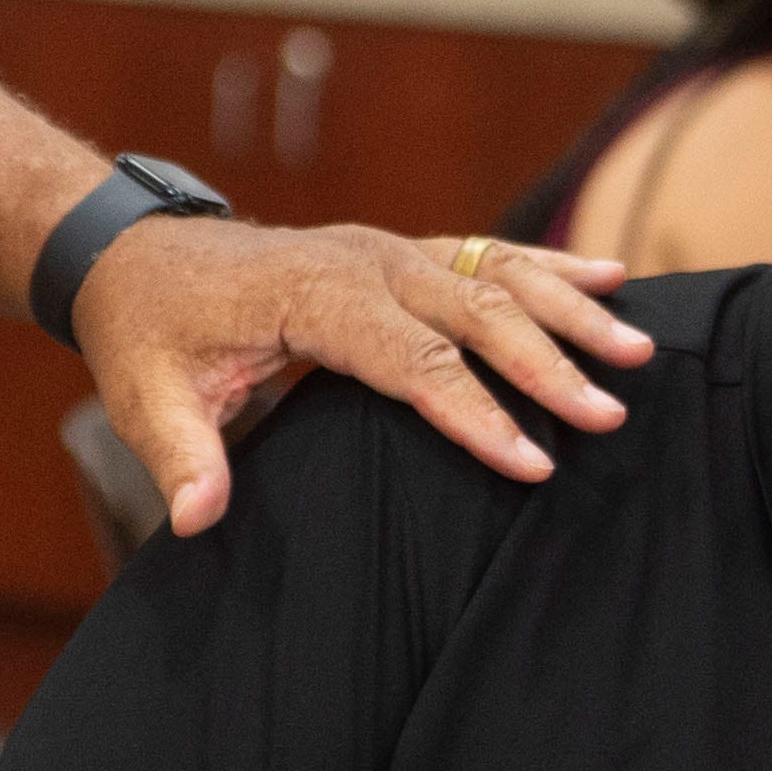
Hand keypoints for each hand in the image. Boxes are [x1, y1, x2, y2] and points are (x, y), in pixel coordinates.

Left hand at [74, 221, 650, 533]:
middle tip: (612, 414)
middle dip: (544, 364)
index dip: (470, 412)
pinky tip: (614, 279)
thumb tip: (199, 520)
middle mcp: (360, 261)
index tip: (530, 461)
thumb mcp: (148, 397)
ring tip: (640, 349)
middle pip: (470, 311)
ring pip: (492, 275)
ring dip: (567, 309)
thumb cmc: (146, 333)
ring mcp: (383, 249)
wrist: (131, 253)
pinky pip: (483, 256)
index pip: (406, 359)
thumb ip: (182, 457)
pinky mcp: (394, 252)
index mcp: (311, 294)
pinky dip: (548, 268)